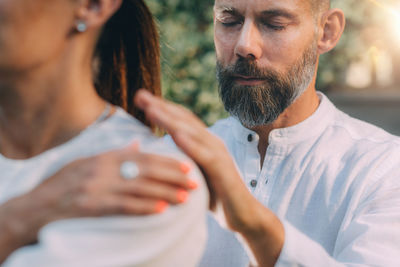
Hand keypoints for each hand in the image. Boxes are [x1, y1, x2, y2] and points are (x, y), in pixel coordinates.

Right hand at [0, 142, 196, 262]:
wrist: (36, 207)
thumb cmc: (64, 184)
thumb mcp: (87, 162)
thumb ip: (115, 154)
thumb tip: (138, 145)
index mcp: (105, 158)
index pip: (143, 157)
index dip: (166, 161)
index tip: (186, 166)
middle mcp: (103, 170)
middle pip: (146, 171)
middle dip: (172, 177)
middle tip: (194, 181)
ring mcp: (98, 188)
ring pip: (140, 188)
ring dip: (165, 193)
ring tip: (186, 197)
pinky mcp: (93, 207)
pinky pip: (124, 207)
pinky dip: (145, 207)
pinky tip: (162, 210)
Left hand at [135, 89, 253, 228]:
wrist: (243, 214)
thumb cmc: (215, 196)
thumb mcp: (192, 175)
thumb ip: (179, 163)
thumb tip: (154, 159)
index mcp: (203, 143)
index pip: (180, 120)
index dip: (161, 107)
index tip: (140, 98)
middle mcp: (211, 143)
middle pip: (184, 120)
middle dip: (161, 106)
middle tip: (139, 94)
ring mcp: (218, 155)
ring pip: (192, 132)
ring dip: (171, 120)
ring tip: (152, 109)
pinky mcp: (223, 170)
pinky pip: (205, 155)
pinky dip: (191, 144)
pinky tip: (176, 135)